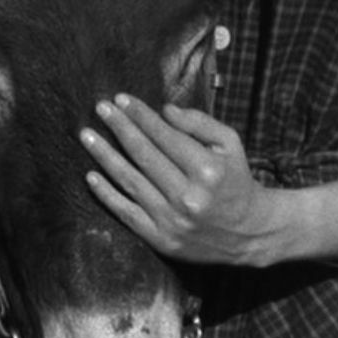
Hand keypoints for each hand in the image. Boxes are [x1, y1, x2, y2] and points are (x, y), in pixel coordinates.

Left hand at [79, 94, 278, 265]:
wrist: (249, 233)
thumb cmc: (236, 181)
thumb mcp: (230, 144)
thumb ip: (199, 123)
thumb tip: (164, 110)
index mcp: (207, 170)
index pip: (165, 136)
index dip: (140, 115)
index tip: (121, 99)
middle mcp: (188, 196)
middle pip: (144, 155)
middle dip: (119, 128)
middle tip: (100, 108)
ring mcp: (172, 220)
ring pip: (130, 181)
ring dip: (104, 156)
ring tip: (87, 136)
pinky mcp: (161, 239)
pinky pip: (126, 213)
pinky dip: (106, 194)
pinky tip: (91, 176)